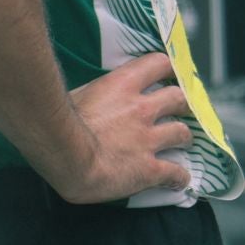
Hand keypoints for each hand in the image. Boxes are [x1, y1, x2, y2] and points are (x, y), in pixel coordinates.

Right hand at [61, 52, 195, 202]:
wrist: (65, 155)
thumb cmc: (59, 125)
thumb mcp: (77, 95)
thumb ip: (96, 94)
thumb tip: (95, 96)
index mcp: (122, 85)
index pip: (158, 64)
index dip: (168, 68)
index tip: (171, 73)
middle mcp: (141, 109)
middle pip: (178, 98)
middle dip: (183, 104)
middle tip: (182, 109)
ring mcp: (148, 139)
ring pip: (182, 133)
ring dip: (184, 137)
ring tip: (183, 142)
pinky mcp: (149, 169)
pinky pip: (175, 173)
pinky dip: (179, 177)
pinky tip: (179, 181)